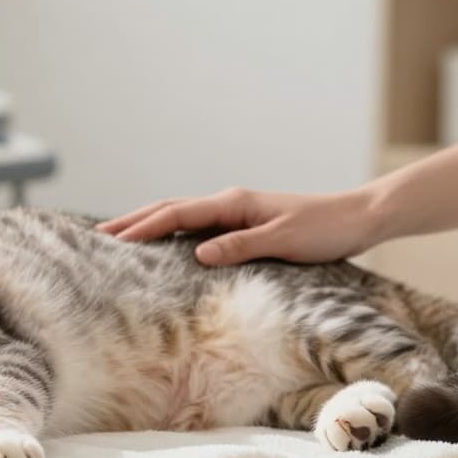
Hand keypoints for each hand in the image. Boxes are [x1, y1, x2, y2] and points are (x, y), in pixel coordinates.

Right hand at [96, 187, 385, 265]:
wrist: (359, 219)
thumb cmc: (326, 230)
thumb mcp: (284, 240)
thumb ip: (240, 246)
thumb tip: (197, 254)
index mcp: (234, 203)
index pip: (177, 215)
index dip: (143, 227)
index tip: (113, 241)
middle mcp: (230, 204)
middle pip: (170, 210)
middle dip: (134, 222)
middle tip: (99, 237)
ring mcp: (235, 213)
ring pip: (181, 217)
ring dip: (149, 226)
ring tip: (119, 240)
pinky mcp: (244, 226)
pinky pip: (197, 229)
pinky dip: (172, 234)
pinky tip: (163, 248)